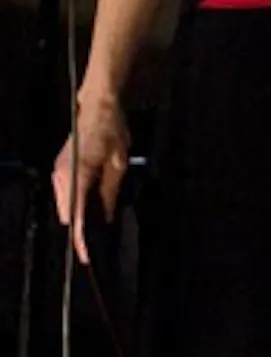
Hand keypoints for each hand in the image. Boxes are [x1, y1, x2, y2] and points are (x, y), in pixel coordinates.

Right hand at [51, 94, 130, 265]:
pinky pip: (66, 194)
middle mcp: (62, 177)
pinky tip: (92, 206)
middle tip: (98, 241)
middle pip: (69, 215)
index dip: (81, 239)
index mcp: (77, 176)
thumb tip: (108, 217)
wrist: (97, 106)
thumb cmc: (111, 130)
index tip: (86, 255)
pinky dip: (77, 203)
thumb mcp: (119, 164)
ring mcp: (58, 173)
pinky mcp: (60, 169)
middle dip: (82, 228)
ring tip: (99, 225)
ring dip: (80, 214)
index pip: (77, 217)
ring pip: (66, 206)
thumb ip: (111, 193)